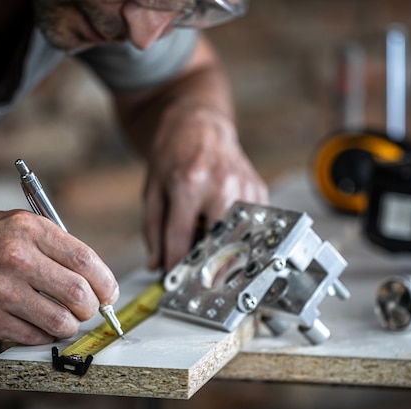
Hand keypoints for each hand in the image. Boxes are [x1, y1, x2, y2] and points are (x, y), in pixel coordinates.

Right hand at [0, 210, 118, 344]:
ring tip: (63, 318)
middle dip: (92, 307)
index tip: (109, 292)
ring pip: (61, 322)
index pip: (86, 259)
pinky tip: (37, 324)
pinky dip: (44, 335)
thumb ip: (52, 245)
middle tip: (88, 309)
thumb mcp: (13, 224)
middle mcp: (16, 258)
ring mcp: (1, 292)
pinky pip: (34, 337)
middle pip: (80, 293)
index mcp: (28, 229)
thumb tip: (90, 274)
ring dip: (70, 325)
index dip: (106, 281)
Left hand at [143, 103, 268, 270]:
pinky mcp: (258, 189)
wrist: (200, 125)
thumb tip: (157, 265)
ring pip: (239, 239)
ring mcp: (244, 187)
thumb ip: (153, 230)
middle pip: (217, 244)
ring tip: (211, 257)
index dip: (176, 266)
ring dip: (225, 255)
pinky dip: (238, 237)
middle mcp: (221, 185)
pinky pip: (250, 226)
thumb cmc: (173, 155)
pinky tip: (225, 233)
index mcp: (188, 183)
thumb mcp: (152, 189)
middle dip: (207, 269)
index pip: (182, 238)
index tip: (173, 282)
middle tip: (196, 279)